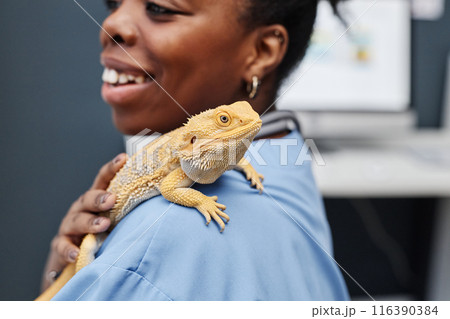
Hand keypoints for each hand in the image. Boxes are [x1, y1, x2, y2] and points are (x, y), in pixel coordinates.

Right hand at [40, 153, 126, 290]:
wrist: (76, 257)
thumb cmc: (102, 234)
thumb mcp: (115, 218)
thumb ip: (128, 209)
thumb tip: (159, 199)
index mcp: (96, 199)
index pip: (103, 179)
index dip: (112, 168)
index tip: (124, 159)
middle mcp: (81, 208)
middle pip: (87, 198)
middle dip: (99, 198)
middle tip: (112, 199)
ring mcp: (69, 226)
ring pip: (76, 221)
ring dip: (90, 222)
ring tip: (103, 226)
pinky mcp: (61, 245)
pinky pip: (62, 246)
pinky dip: (69, 249)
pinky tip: (76, 253)